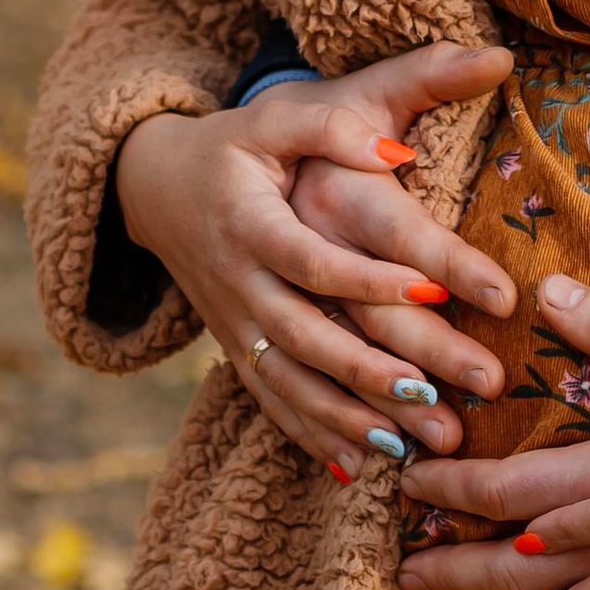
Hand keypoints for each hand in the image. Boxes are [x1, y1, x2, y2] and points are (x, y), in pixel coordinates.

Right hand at [112, 43, 514, 473]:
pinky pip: (272, 401)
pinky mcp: (235, 350)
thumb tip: (397, 155)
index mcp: (249, 223)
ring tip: (408, 446)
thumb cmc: (233, 147)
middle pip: (305, 337)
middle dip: (369, 371)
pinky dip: (311, 436)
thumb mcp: (273, 120)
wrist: (154, 187)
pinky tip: (359, 468)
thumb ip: (330, 126)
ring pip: (288, 383)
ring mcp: (233, 324)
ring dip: (345, 419)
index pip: (312, 260)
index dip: (367, 279)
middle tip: (435, 397)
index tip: (434, 291)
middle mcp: (237, 283)